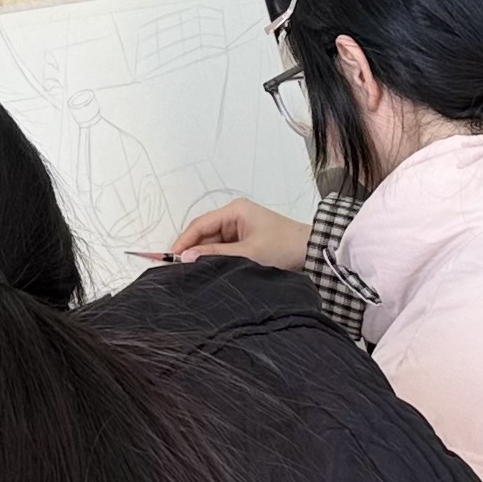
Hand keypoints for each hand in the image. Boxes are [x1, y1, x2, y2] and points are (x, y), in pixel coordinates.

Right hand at [171, 198, 311, 273]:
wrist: (310, 252)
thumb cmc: (283, 246)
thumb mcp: (247, 252)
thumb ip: (215, 254)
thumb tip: (187, 258)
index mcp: (235, 210)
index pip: (200, 224)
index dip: (184, 241)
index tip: (172, 257)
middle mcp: (235, 215)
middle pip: (204, 232)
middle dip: (192, 249)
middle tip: (178, 268)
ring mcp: (239, 227)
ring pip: (212, 242)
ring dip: (204, 255)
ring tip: (192, 271)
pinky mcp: (244, 239)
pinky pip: (222, 248)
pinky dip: (215, 257)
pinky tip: (207, 269)